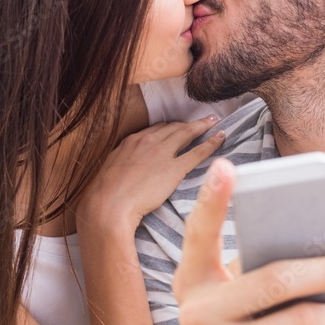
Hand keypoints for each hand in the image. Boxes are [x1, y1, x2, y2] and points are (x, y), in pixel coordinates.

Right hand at [76, 116, 224, 231]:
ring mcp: (162, 153)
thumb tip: (126, 168)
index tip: (178, 127)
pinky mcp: (174, 168)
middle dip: (189, 123)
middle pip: (173, 127)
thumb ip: (122, 164)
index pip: (156, 129)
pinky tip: (220, 138)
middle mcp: (148, 141)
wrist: (108, 204)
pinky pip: (197, 152)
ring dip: (202, 126)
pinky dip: (211, 143)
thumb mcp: (110, 170)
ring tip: (214, 123)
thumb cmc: (105, 194)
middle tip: (203, 120)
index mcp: (132, 141)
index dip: (170, 127)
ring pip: (187, 133)